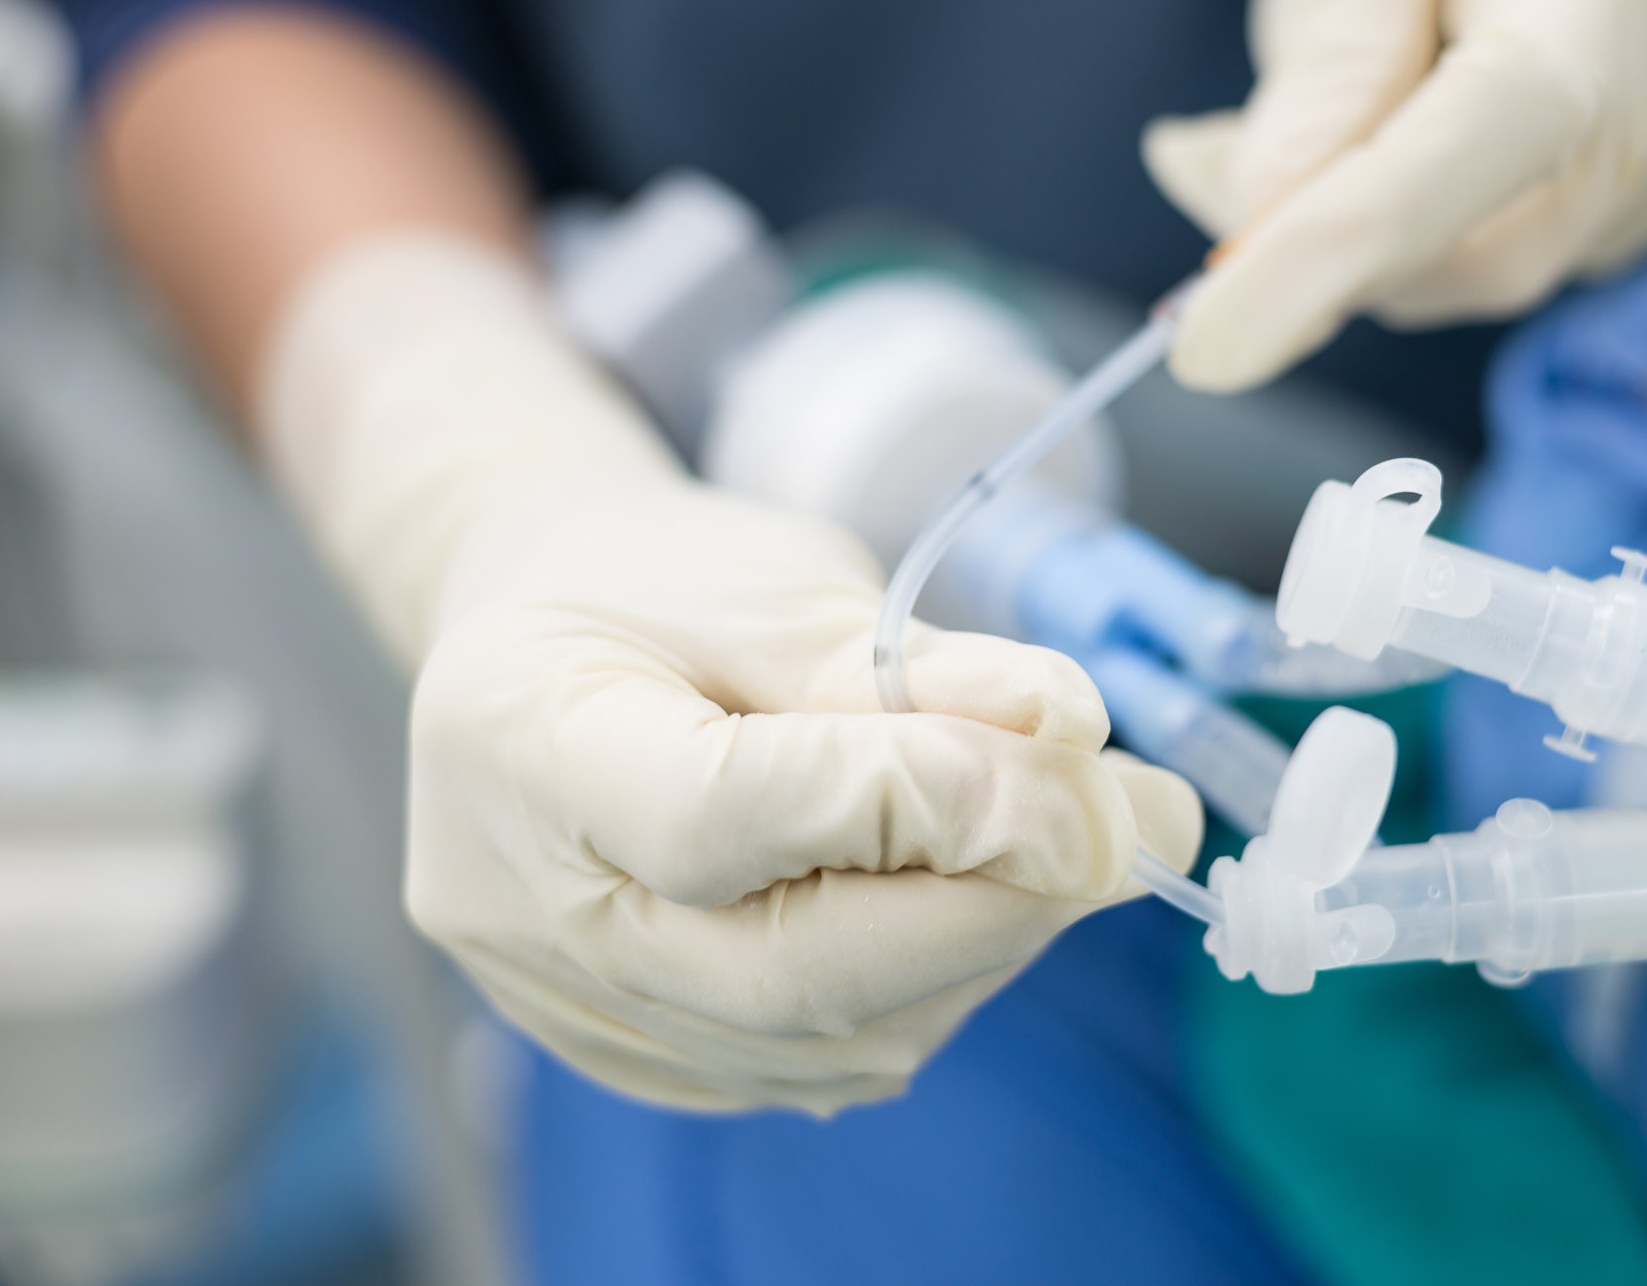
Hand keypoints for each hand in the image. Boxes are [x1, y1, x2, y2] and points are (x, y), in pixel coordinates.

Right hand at [408, 477, 1198, 1111]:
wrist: (538, 646)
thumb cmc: (655, 585)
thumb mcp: (779, 581)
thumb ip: (924, 669)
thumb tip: (1076, 735)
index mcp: (522, 737)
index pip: (726, 817)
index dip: (921, 802)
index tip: (1076, 757)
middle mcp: (526, 907)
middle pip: (786, 974)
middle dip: (995, 900)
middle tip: (1124, 826)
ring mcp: (570, 1004)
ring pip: (823, 1041)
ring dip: (983, 947)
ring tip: (1053, 841)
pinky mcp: (634, 1057)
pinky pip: (811, 1066)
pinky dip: (926, 988)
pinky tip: (964, 897)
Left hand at [1144, 0, 1646, 390]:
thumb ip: (1333, 38)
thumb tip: (1267, 209)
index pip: (1480, 135)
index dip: (1341, 248)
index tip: (1206, 348)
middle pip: (1476, 250)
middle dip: (1313, 237)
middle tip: (1194, 160)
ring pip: (1479, 261)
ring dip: (1351, 217)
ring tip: (1284, 100)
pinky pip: (1508, 236)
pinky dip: (1412, 208)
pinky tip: (1380, 107)